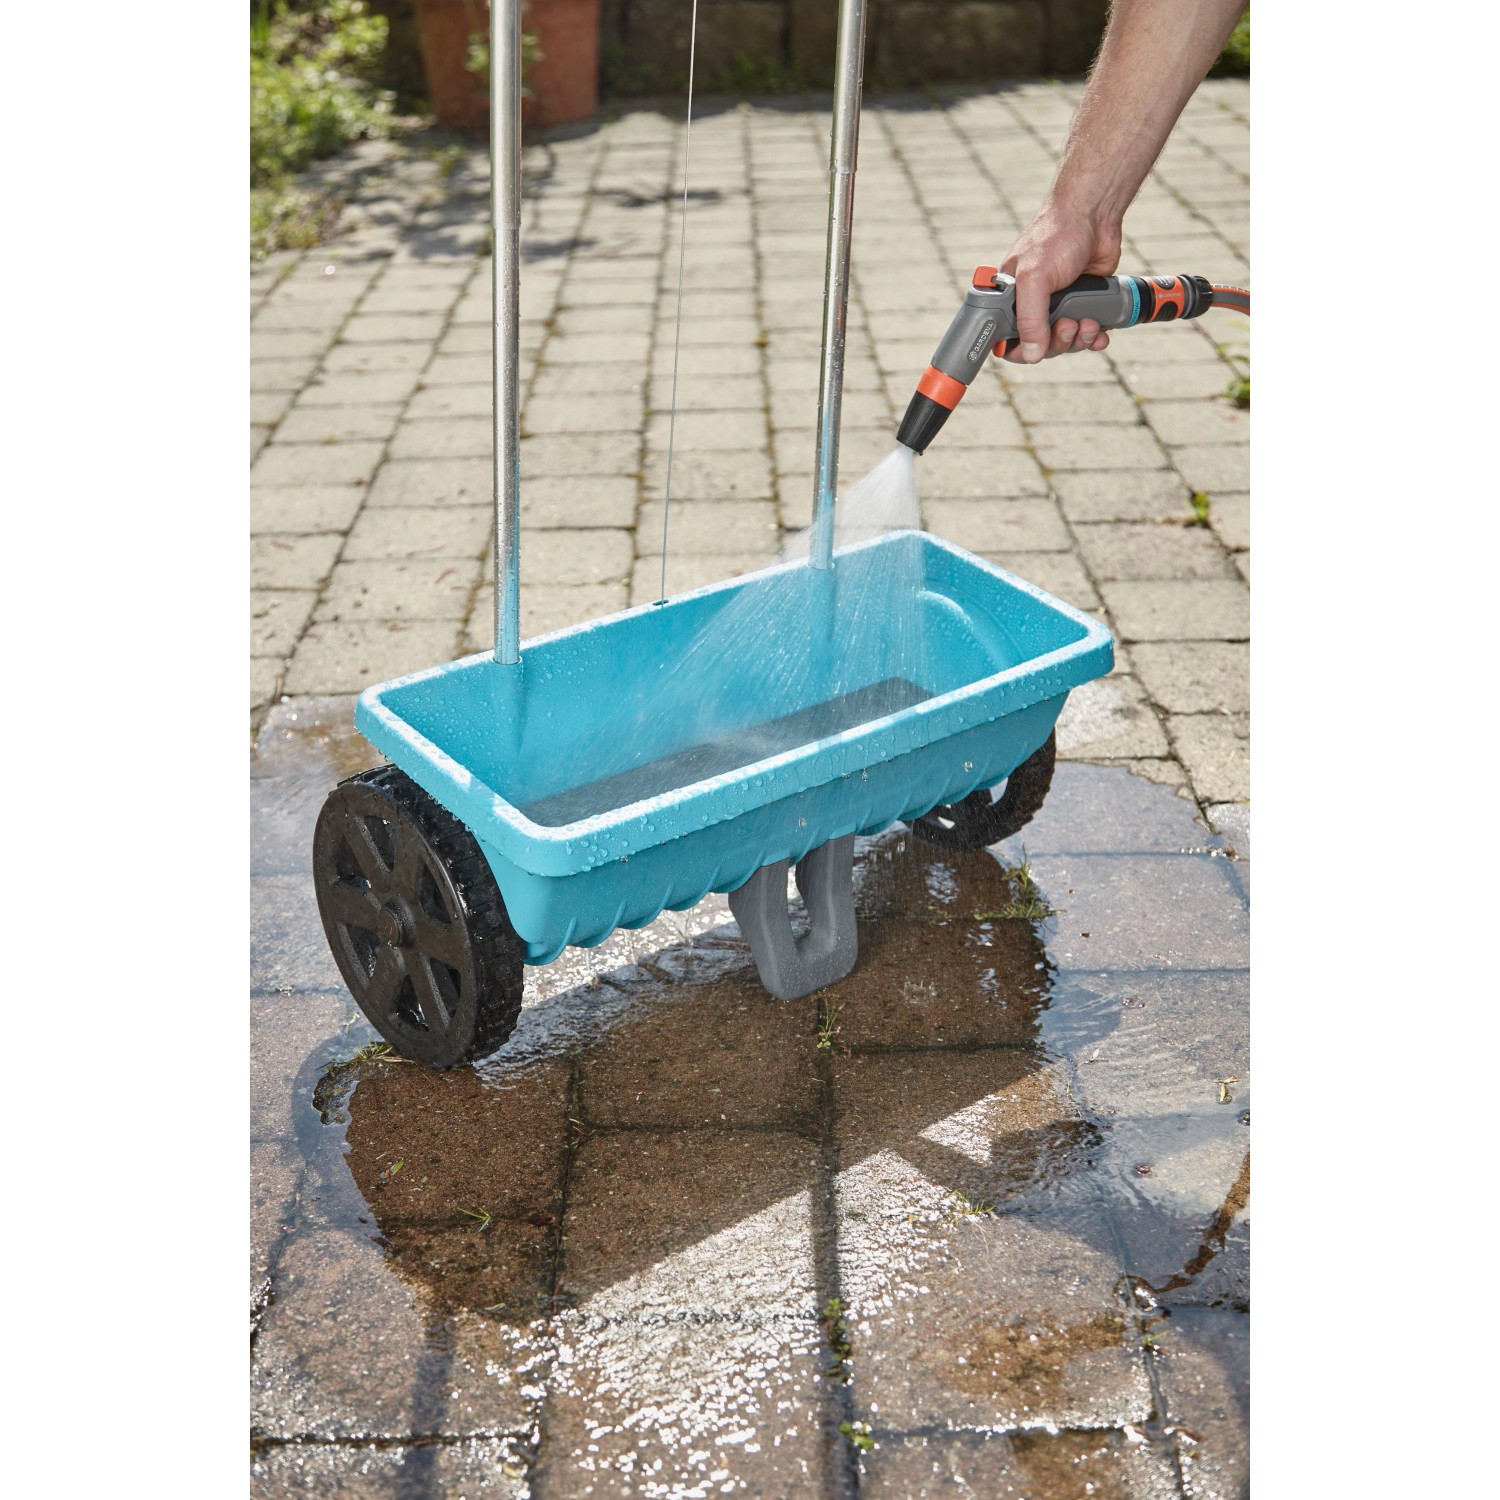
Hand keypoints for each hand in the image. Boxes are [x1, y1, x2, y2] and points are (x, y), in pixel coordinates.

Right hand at [999, 200, 1123, 362]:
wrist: (1095, 215)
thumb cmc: (1057, 236)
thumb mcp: (1034, 277)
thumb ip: (1030, 318)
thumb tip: (1032, 354)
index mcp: (1011, 297)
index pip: (1006, 338)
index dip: (1020, 349)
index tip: (1035, 350)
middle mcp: (1033, 303)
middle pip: (1039, 345)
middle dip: (1057, 342)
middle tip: (1068, 325)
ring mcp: (1059, 305)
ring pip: (1064, 342)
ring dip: (1078, 340)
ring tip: (1087, 322)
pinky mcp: (1083, 303)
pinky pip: (1085, 333)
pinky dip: (1094, 337)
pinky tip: (1100, 332)